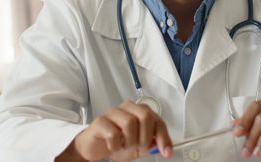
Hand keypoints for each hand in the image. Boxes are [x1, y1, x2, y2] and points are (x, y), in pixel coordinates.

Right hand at [58, 101, 172, 161]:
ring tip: (124, 145)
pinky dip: (116, 145)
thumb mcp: (138, 147)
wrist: (94, 147)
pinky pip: (113, 133)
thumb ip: (151, 144)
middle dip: (145, 136)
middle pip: (145, 115)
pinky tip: (113, 146)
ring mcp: (113, 113)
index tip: (167, 152)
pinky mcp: (100, 121)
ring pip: (129, 123)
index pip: (157, 120)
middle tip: (138, 146)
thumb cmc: (116, 143)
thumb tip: (164, 146)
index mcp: (139, 111)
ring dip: (129, 141)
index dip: (164, 137)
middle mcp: (127, 108)